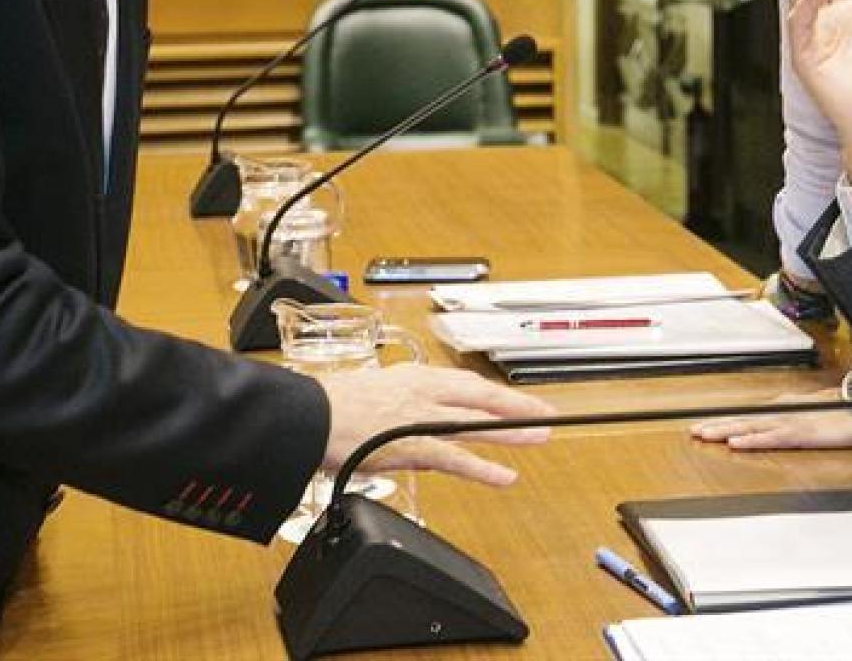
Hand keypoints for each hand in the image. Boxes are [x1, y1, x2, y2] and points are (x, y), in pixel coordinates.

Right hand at [318, 364, 554, 485]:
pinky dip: (483, 468)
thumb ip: (402, 409)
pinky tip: (505, 476)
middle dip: (515, 406)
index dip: (494, 393)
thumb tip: (418, 425)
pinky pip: (455, 457)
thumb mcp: (374, 395)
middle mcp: (421, 390)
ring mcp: (419, 416)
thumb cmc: (329, 408)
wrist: (306, 417)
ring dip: (510, 431)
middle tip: (545, 413)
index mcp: (412, 376)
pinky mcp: (411, 443)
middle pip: (480, 396)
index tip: (516, 400)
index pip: (465, 382)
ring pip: (475, 423)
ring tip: (539, 437)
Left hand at [691, 386, 851, 450]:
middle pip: (744, 420)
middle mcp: (785, 413)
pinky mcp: (804, 434)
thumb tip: (781, 424)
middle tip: (693, 432)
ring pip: (752, 428)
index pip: (750, 417)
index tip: (704, 425)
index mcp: (787, 408)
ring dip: (726, 431)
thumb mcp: (817, 414)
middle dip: (717, 425)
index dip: (726, 421)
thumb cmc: (849, 410)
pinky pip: (774, 438)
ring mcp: (793, 422)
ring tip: (704, 435)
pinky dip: (754, 440)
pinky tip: (737, 443)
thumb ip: (798, 418)